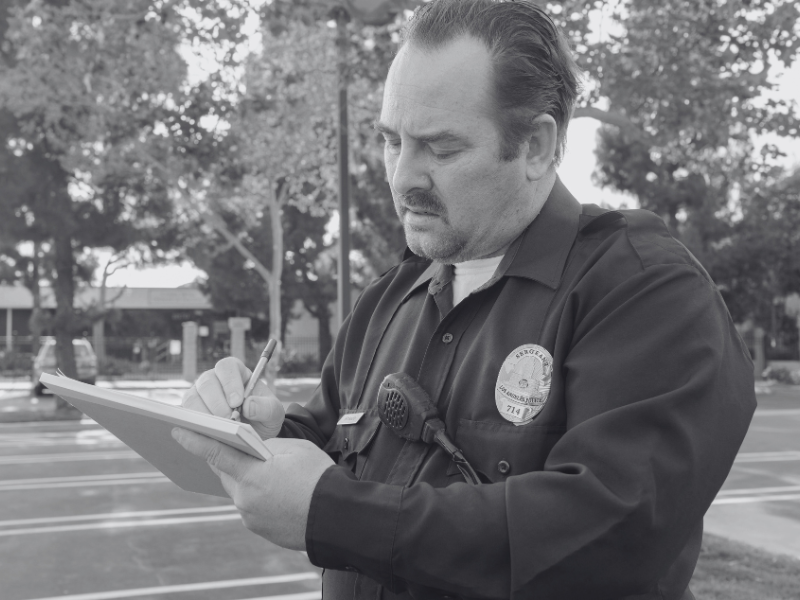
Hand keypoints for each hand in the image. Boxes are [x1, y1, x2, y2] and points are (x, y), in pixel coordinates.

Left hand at [171, 427, 334, 550]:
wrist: (337, 517)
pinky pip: (250, 505)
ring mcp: (250, 516)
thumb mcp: (294, 449)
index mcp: (252, 475)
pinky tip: (277, 491)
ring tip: (269, 472)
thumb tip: (254, 449)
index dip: (195, 440)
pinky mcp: (259, 528)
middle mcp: (245, 498)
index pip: (216, 453)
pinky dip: (258, 495)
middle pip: (226, 472)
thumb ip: (266, 447)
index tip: (177, 430)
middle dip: (229, 458)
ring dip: (246, 478)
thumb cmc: (319, 477)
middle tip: (236, 446)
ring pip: (238, 490)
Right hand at [181, 357, 284, 438]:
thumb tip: (248, 406)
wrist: (255, 433)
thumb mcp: (274, 413)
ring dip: (204, 414)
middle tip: (228, 419)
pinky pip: (186, 415)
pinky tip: (207, 434)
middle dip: (217, 402)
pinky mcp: (191, 412)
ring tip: (219, 429)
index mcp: (236, 372)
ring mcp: (200, 395)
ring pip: (192, 397)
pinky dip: (194, 424)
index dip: (229, 382)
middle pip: (207, 382)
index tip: (237, 401)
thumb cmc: (263, 416)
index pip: (227, 367)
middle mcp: (215, 380)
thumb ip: (266, 408)